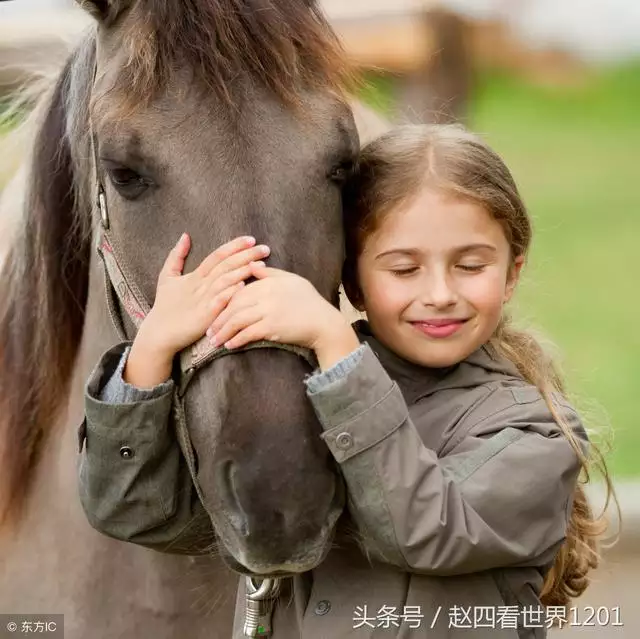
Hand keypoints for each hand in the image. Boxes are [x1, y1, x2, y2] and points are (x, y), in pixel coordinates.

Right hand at [124, 234, 269, 387]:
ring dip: (243, 271)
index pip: (217, 255)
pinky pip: (220, 302)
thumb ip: (176, 256)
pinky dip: (231, 292)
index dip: (234, 246)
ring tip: (261, 265)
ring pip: (225, 280)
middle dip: (246, 255)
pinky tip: (244, 285)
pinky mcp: (205, 316)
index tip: (251, 239)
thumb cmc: (164, 306)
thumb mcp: (167, 276)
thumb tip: (185, 236)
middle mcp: (200, 285)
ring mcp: (203, 300)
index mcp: (195, 275)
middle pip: (226, 265)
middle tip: (265, 248)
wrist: (159, 333)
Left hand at [208, 264, 359, 369]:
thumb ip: (270, 273)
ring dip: (223, 332)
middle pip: (234, 305)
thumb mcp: (292, 281)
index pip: (238, 289)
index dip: (224, 301)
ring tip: (214, 341)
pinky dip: (237, 339)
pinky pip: (248, 333)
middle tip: (208, 330)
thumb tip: (251, 265)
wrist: (324, 323)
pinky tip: (230, 345)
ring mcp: (268, 311)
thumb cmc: (309, 302)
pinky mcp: (272, 327)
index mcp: (269, 281)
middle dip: (218, 318)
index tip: (214, 311)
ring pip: (237, 320)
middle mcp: (267, 294)